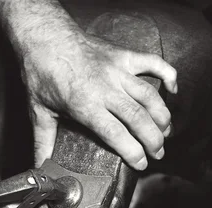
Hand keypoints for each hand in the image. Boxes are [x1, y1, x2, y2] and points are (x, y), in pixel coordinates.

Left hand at [21, 30, 177, 169]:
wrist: (44, 36)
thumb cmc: (41, 72)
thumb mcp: (38, 110)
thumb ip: (43, 141)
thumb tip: (41, 167)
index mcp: (85, 104)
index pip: (116, 134)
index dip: (133, 152)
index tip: (141, 164)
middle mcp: (105, 88)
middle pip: (139, 118)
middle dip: (154, 140)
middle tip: (158, 153)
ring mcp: (117, 70)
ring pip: (150, 96)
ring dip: (162, 117)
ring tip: (166, 133)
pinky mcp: (123, 56)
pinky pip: (153, 63)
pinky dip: (168, 75)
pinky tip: (173, 90)